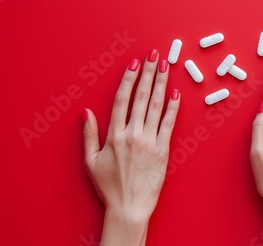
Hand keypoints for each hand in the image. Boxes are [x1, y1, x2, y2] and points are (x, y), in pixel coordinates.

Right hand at [83, 49, 179, 244]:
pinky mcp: (163, 150)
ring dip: (161, 84)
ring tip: (166, 67)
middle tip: (154, 56)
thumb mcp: (91, 161)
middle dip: (148, 74)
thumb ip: (89, 134)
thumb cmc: (109, 186)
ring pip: (156, 106)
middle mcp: (132, 134)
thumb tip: (86, 112)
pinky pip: (169, 124)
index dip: (129, 79)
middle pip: (141, 97)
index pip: (122, 99)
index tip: (135, 64)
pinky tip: (176, 94)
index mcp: (114, 135)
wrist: (129, 206)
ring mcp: (149, 141)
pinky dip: (173, 108)